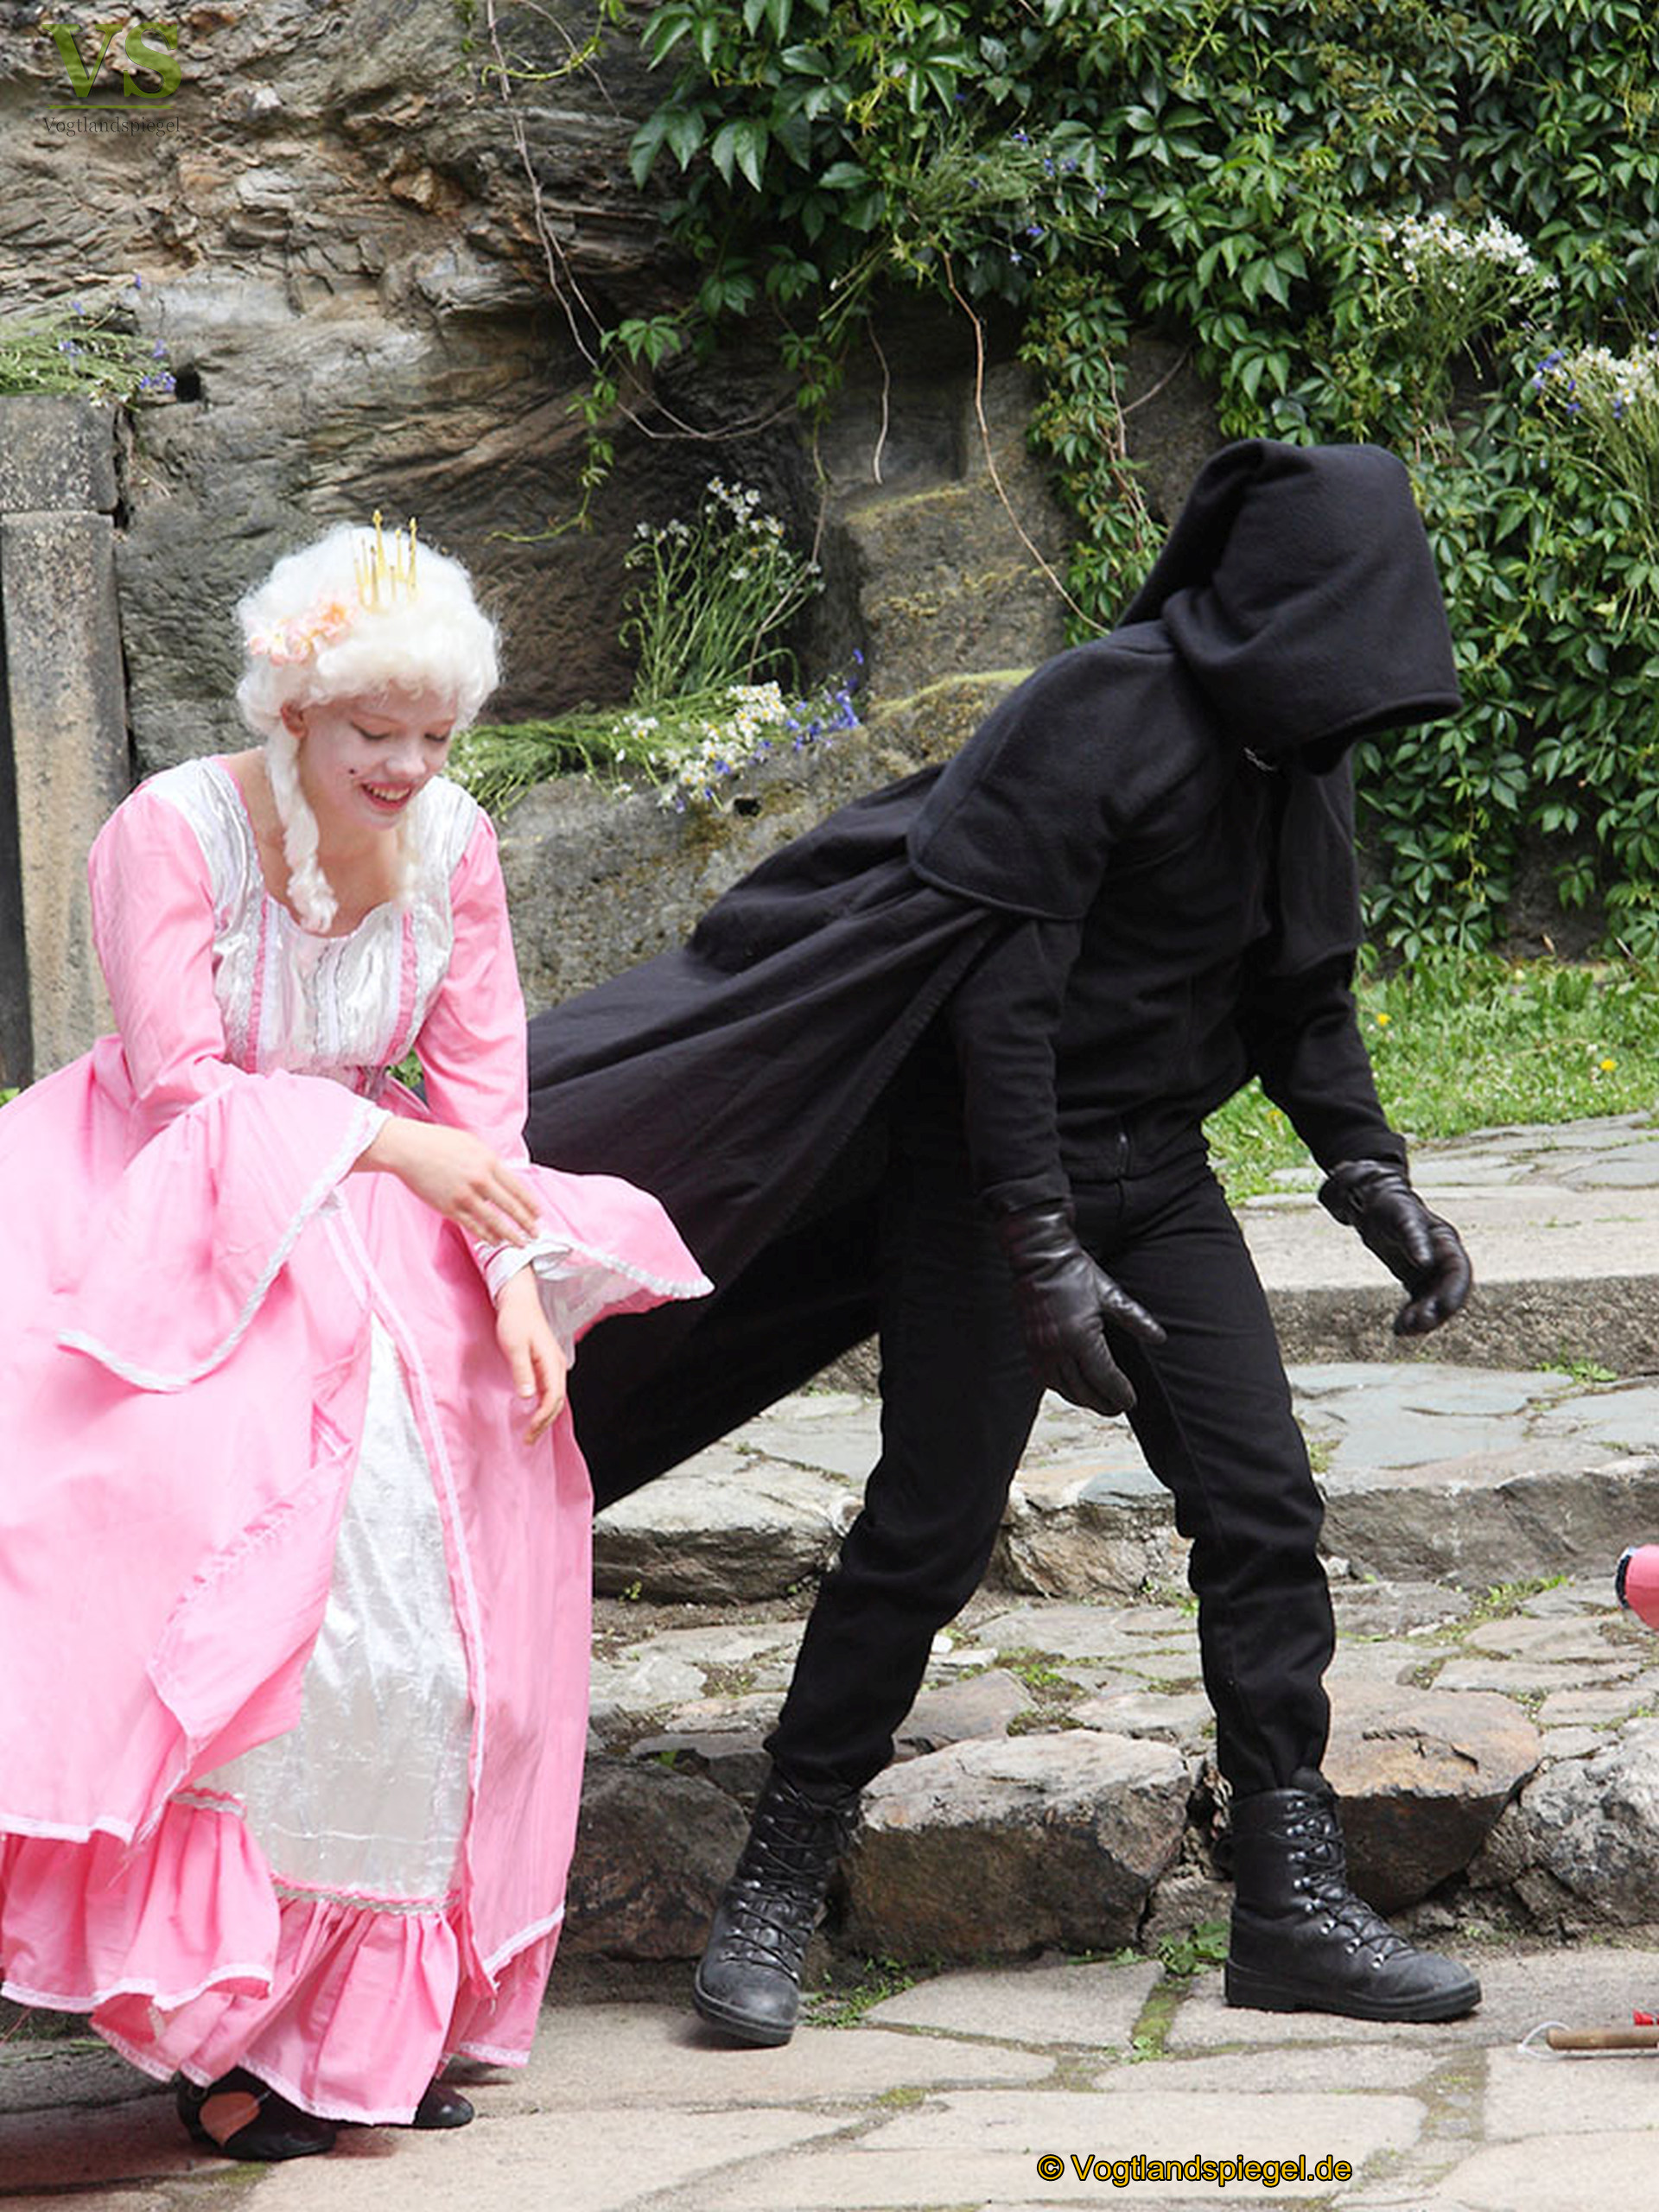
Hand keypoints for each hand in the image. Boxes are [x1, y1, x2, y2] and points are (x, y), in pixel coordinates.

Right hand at [358, 1119, 541, 1246]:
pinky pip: (473, 1226)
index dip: (530, 1204)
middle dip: (526, 1224)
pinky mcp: (449, 1207)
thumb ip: (489, 1162)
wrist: (408, 1149)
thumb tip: (503, 1177)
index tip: (538, 1215)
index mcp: (489, 1162)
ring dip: (510, 1235)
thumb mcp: (472, 1144)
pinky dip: (486, 1235)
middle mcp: (480, 1180)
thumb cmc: (438, 1142)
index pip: (518, 1188)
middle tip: (536, 1235)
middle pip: (510, 1208)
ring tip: (520, 1244)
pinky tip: (494, 1241)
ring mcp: (464, 1196)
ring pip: (494, 1222)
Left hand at [495, 1267, 568, 1443]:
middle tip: (529, 1439)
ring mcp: (553, 1363)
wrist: (518, 1298)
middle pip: (557, 1401)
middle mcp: (557, 1364)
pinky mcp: (546, 1362)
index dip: (543, 1418)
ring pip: (555, 1396)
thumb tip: (528, 1396)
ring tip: (532, 1431)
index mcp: (552, 1361)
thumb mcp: (515, 1346)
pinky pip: (550, 1388)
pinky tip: (533, 1410)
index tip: (530, 1431)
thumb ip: (522, 1371)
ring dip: (545, 1415)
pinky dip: (544, 1404)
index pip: (553, 1397)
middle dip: (545, 1422)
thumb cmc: (515, 1319)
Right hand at [995, 1201, 1166, 1414]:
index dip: (1119, 1392)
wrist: (1039, 1257)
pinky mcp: (1030, 1346)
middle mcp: (1057, 1347)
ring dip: (1083, 1400)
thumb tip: (1159, 1338)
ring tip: (1100, 1402)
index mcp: (1080, 1335)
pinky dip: (1062, 1389)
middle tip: (1119, 1408)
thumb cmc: (1074, 1272)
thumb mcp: (1110, 1293)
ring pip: (1063, 1388)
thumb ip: (1136, 1319)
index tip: (1131, 1400)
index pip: (1104, 1376)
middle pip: (1083, 1390)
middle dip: (1103, 1403)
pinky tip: (1074, 1388)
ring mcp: (1040, 1348)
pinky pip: (1045, 1379)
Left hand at [1318, 1159, 1472, 1335]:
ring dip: (1424, 1318)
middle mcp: (1442, 1260)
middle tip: (1419, 1325)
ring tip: (1405, 1330)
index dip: (1455, 1292)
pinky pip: (1418, 1302)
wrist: (1374, 1205)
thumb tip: (1425, 1263)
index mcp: (1446, 1243)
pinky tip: (1399, 1328)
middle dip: (1437, 1310)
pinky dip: (1411, 1316)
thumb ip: (1414, 1239)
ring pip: (1434, 1301)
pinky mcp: (1415, 1280)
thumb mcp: (1402, 1219)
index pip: (1459, 1272)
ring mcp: (1430, 1272)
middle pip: (1449, 1292)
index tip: (1443, 1309)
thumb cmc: (1391, 1207)